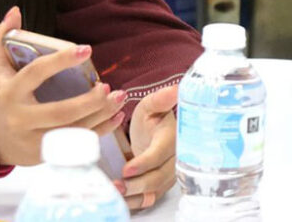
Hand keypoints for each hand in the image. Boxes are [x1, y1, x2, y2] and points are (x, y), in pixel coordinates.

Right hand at [0, 7, 127, 165]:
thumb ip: (3, 37)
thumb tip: (15, 10)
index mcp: (10, 92)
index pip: (36, 73)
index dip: (61, 61)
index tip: (86, 49)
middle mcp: (21, 118)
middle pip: (60, 112)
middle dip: (88, 101)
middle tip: (107, 85)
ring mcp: (33, 140)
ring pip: (72, 131)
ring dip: (100, 115)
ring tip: (119, 97)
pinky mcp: (44, 154)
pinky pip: (76, 145)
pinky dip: (100, 132)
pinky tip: (115, 117)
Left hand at [116, 85, 178, 209]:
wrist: (154, 135)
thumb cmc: (151, 119)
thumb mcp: (152, 105)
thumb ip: (160, 99)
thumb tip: (175, 88)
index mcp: (172, 138)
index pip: (160, 154)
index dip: (145, 163)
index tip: (127, 168)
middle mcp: (175, 159)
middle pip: (158, 177)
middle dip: (138, 184)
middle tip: (117, 186)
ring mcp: (168, 175)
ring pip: (154, 190)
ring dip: (135, 196)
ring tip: (116, 193)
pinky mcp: (160, 187)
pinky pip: (150, 198)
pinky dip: (136, 203)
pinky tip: (122, 201)